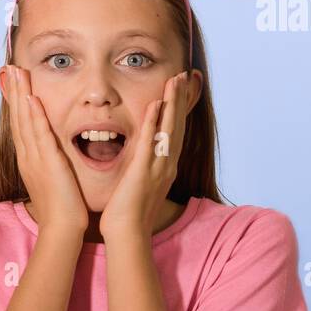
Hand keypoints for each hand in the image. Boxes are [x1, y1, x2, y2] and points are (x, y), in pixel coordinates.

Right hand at [3, 64, 89, 241]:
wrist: (62, 229)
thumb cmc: (62, 209)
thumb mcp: (54, 180)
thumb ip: (52, 163)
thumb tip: (52, 154)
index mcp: (30, 159)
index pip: (20, 124)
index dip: (15, 101)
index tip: (12, 81)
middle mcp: (28, 156)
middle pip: (18, 117)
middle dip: (13, 91)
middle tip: (9, 67)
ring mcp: (35, 158)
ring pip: (25, 121)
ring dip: (19, 95)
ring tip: (16, 73)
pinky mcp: (47, 162)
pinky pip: (39, 135)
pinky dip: (33, 116)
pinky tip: (30, 99)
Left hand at [99, 69, 193, 240]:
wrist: (127, 233)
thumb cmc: (128, 214)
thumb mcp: (140, 186)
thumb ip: (144, 169)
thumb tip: (142, 161)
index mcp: (165, 167)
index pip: (175, 133)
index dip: (180, 111)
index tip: (182, 90)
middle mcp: (166, 164)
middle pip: (177, 126)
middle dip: (181, 100)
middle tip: (184, 76)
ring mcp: (158, 167)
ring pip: (168, 129)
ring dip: (173, 103)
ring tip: (175, 80)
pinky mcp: (143, 171)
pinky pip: (150, 142)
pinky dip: (154, 122)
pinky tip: (156, 104)